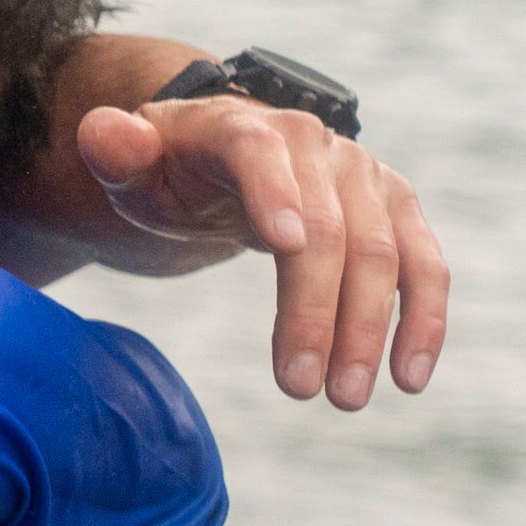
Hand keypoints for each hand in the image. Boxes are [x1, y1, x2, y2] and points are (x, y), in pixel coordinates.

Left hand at [77, 99, 445, 406]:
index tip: (285, 246)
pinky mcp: (396, 211)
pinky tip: (408, 377)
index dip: (273, 193)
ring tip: (345, 398)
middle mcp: (318, 147)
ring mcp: (365, 178)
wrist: (225, 157)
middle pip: (329, 228)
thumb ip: (113, 152)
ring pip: (382, 255)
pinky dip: (422, 320)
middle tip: (300, 388)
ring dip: (369, 329)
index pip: (260, 153)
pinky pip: (422, 266)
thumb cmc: (171, 171)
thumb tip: (102, 132)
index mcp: (246, 128)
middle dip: (317, 310)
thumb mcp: (131, 167)